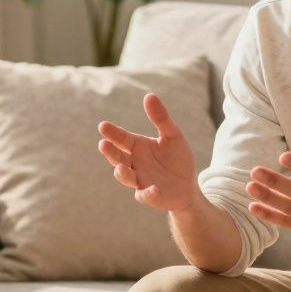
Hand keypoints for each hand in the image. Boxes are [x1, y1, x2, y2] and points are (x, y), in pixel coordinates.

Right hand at [98, 93, 197, 210]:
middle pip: (118, 158)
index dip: (112, 133)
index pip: (122, 138)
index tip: (103, 126)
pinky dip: (148, 193)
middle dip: (110, 152)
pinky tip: (153, 188)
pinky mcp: (150, 196)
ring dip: (122, 173)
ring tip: (120, 168)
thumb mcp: (173, 136)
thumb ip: (161, 118)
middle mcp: (134, 164)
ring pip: (126, 177)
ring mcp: (140, 180)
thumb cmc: (177, 159)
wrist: (187, 186)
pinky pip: (145, 195)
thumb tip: (149, 95)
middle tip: (103, 144)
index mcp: (137, 147)